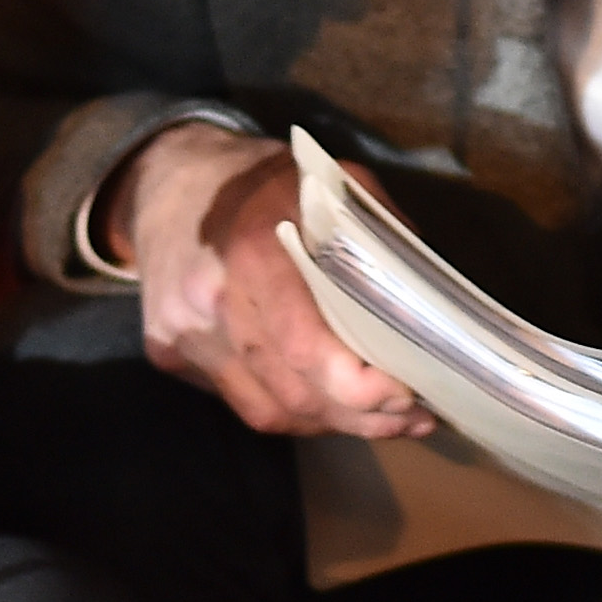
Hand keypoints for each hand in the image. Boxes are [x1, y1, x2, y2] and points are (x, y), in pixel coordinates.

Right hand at [107, 119, 431, 440]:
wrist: (167, 177)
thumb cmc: (261, 181)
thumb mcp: (330, 184)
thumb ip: (378, 238)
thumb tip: (433, 306)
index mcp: (253, 253)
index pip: (304, 348)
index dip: (359, 389)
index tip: (409, 394)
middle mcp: (212, 302)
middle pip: (292, 394)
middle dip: (362, 416)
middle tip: (415, 417)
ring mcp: (184, 334)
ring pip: (268, 412)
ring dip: (331, 424)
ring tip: (383, 419)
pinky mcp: (169, 353)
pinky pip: (242, 401)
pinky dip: (291, 411)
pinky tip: (327, 402)